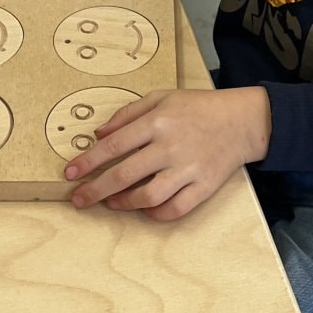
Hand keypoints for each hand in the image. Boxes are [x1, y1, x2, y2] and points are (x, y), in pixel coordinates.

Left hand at [65, 87, 271, 220]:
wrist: (243, 120)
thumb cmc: (199, 107)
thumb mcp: (162, 97)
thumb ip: (127, 114)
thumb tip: (98, 134)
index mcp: (158, 121)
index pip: (113, 145)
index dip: (87, 162)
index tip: (69, 173)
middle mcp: (170, 146)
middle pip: (124, 174)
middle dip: (95, 190)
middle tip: (78, 200)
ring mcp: (188, 169)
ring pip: (148, 196)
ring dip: (123, 204)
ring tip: (111, 203)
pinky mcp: (205, 186)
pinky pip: (176, 209)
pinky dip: (156, 214)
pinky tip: (145, 209)